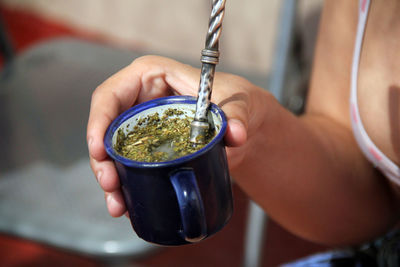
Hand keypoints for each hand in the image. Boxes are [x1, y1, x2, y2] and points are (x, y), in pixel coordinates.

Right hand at [87, 55, 264, 216]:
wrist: (243, 123)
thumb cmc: (235, 100)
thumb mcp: (238, 102)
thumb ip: (236, 115)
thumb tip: (235, 134)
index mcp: (151, 76)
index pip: (111, 94)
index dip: (98, 121)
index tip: (99, 151)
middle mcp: (140, 100)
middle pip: (106, 127)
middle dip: (102, 159)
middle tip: (110, 184)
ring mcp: (143, 125)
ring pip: (113, 151)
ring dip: (111, 178)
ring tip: (118, 204)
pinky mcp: (149, 147)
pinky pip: (129, 164)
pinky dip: (126, 185)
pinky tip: (127, 204)